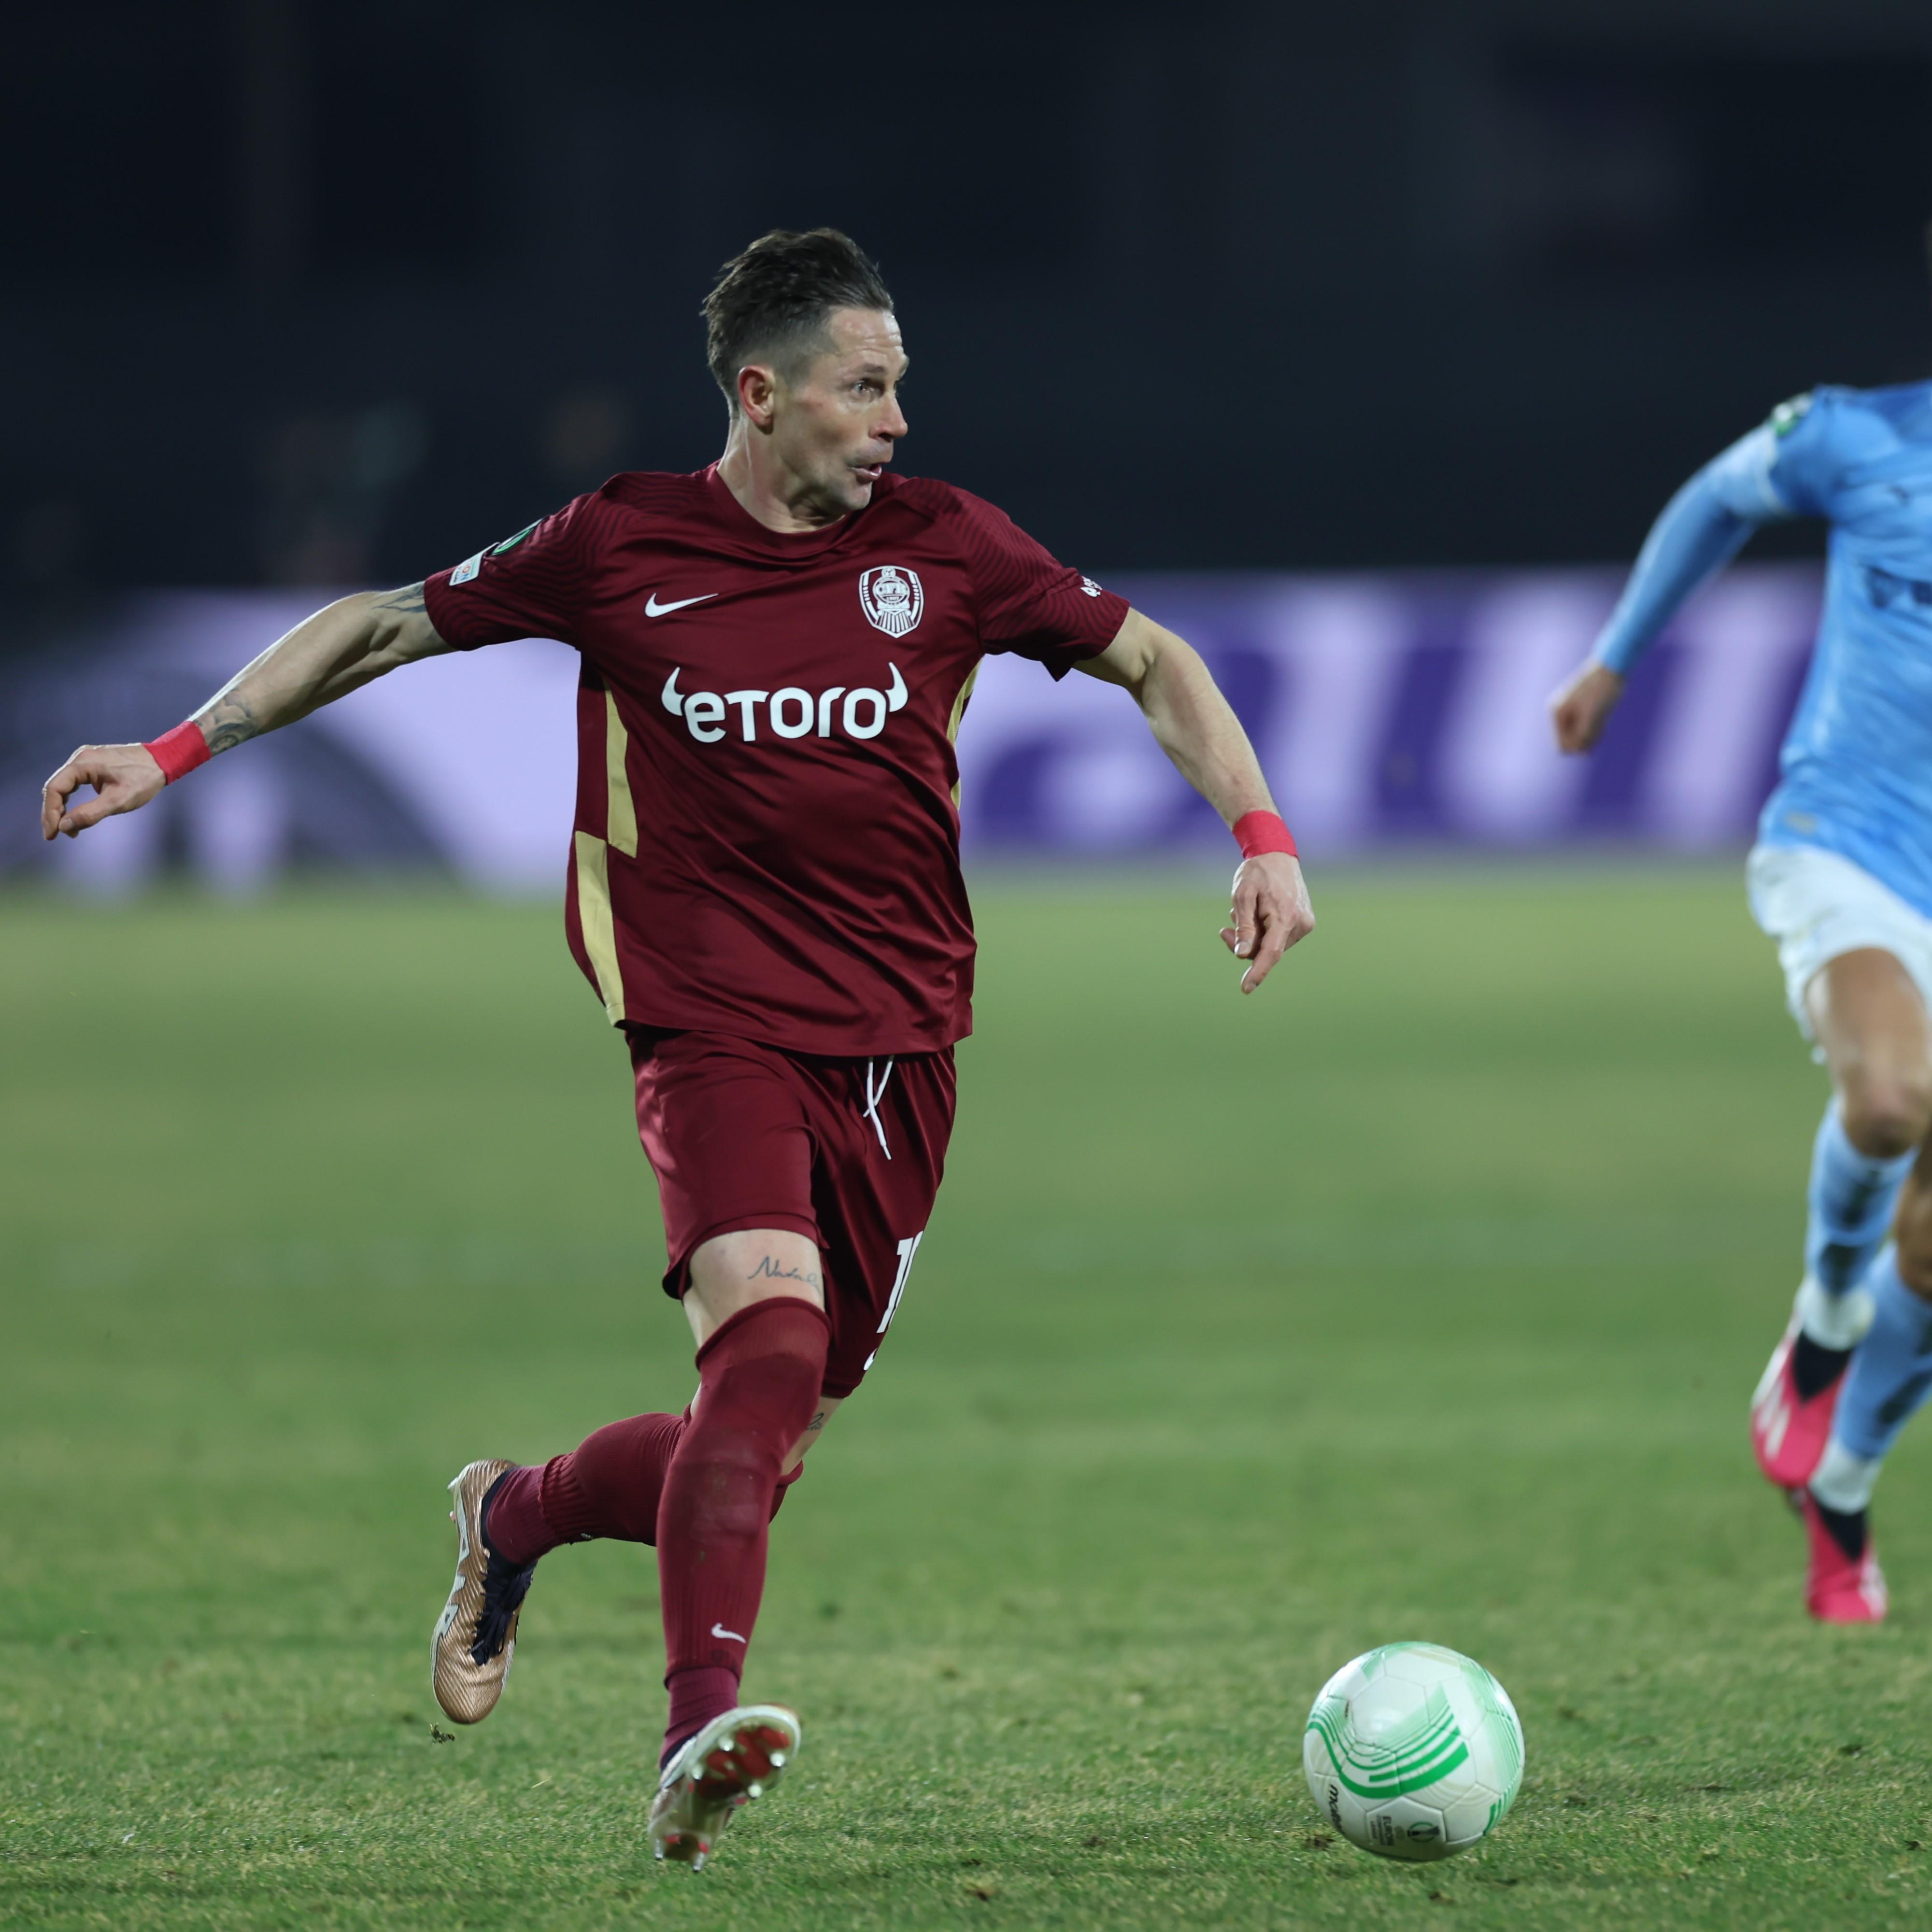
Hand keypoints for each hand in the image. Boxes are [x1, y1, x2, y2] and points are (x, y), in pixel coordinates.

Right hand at [41, 743, 166, 839]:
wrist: (164, 761)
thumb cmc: (144, 779)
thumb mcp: (118, 800)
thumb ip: (90, 814)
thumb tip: (64, 826)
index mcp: (82, 763)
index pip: (54, 789)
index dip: (49, 813)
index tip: (51, 835)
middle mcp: (80, 758)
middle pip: (56, 787)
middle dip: (53, 813)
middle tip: (53, 836)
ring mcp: (86, 760)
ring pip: (64, 786)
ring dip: (62, 808)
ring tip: (66, 830)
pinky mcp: (93, 765)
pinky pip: (75, 783)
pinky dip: (72, 800)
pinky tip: (76, 815)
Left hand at [1219, 851, 1313, 993]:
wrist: (1277, 855)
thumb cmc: (1257, 873)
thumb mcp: (1242, 896)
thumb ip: (1244, 927)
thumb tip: (1242, 955)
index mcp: (1285, 916)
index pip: (1270, 953)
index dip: (1257, 972)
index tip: (1245, 988)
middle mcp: (1300, 924)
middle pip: (1267, 950)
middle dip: (1245, 945)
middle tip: (1225, 930)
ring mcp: (1305, 924)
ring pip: (1272, 946)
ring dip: (1253, 938)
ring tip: (1242, 914)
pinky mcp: (1305, 923)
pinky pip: (1279, 938)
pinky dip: (1263, 932)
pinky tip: (1255, 914)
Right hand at [1550, 661, 1624, 754]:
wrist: (1612, 665)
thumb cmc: (1602, 689)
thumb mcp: (1593, 715)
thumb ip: (1584, 735)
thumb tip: (1582, 752)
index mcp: (1557, 713)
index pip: (1562, 745)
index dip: (1578, 747)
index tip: (1595, 736)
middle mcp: (1560, 711)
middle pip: (1570, 741)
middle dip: (1586, 739)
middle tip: (1601, 727)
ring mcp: (1569, 709)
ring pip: (1578, 734)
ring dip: (1591, 734)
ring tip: (1603, 722)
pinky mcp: (1580, 706)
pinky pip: (1583, 726)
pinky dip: (1594, 727)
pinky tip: (1603, 720)